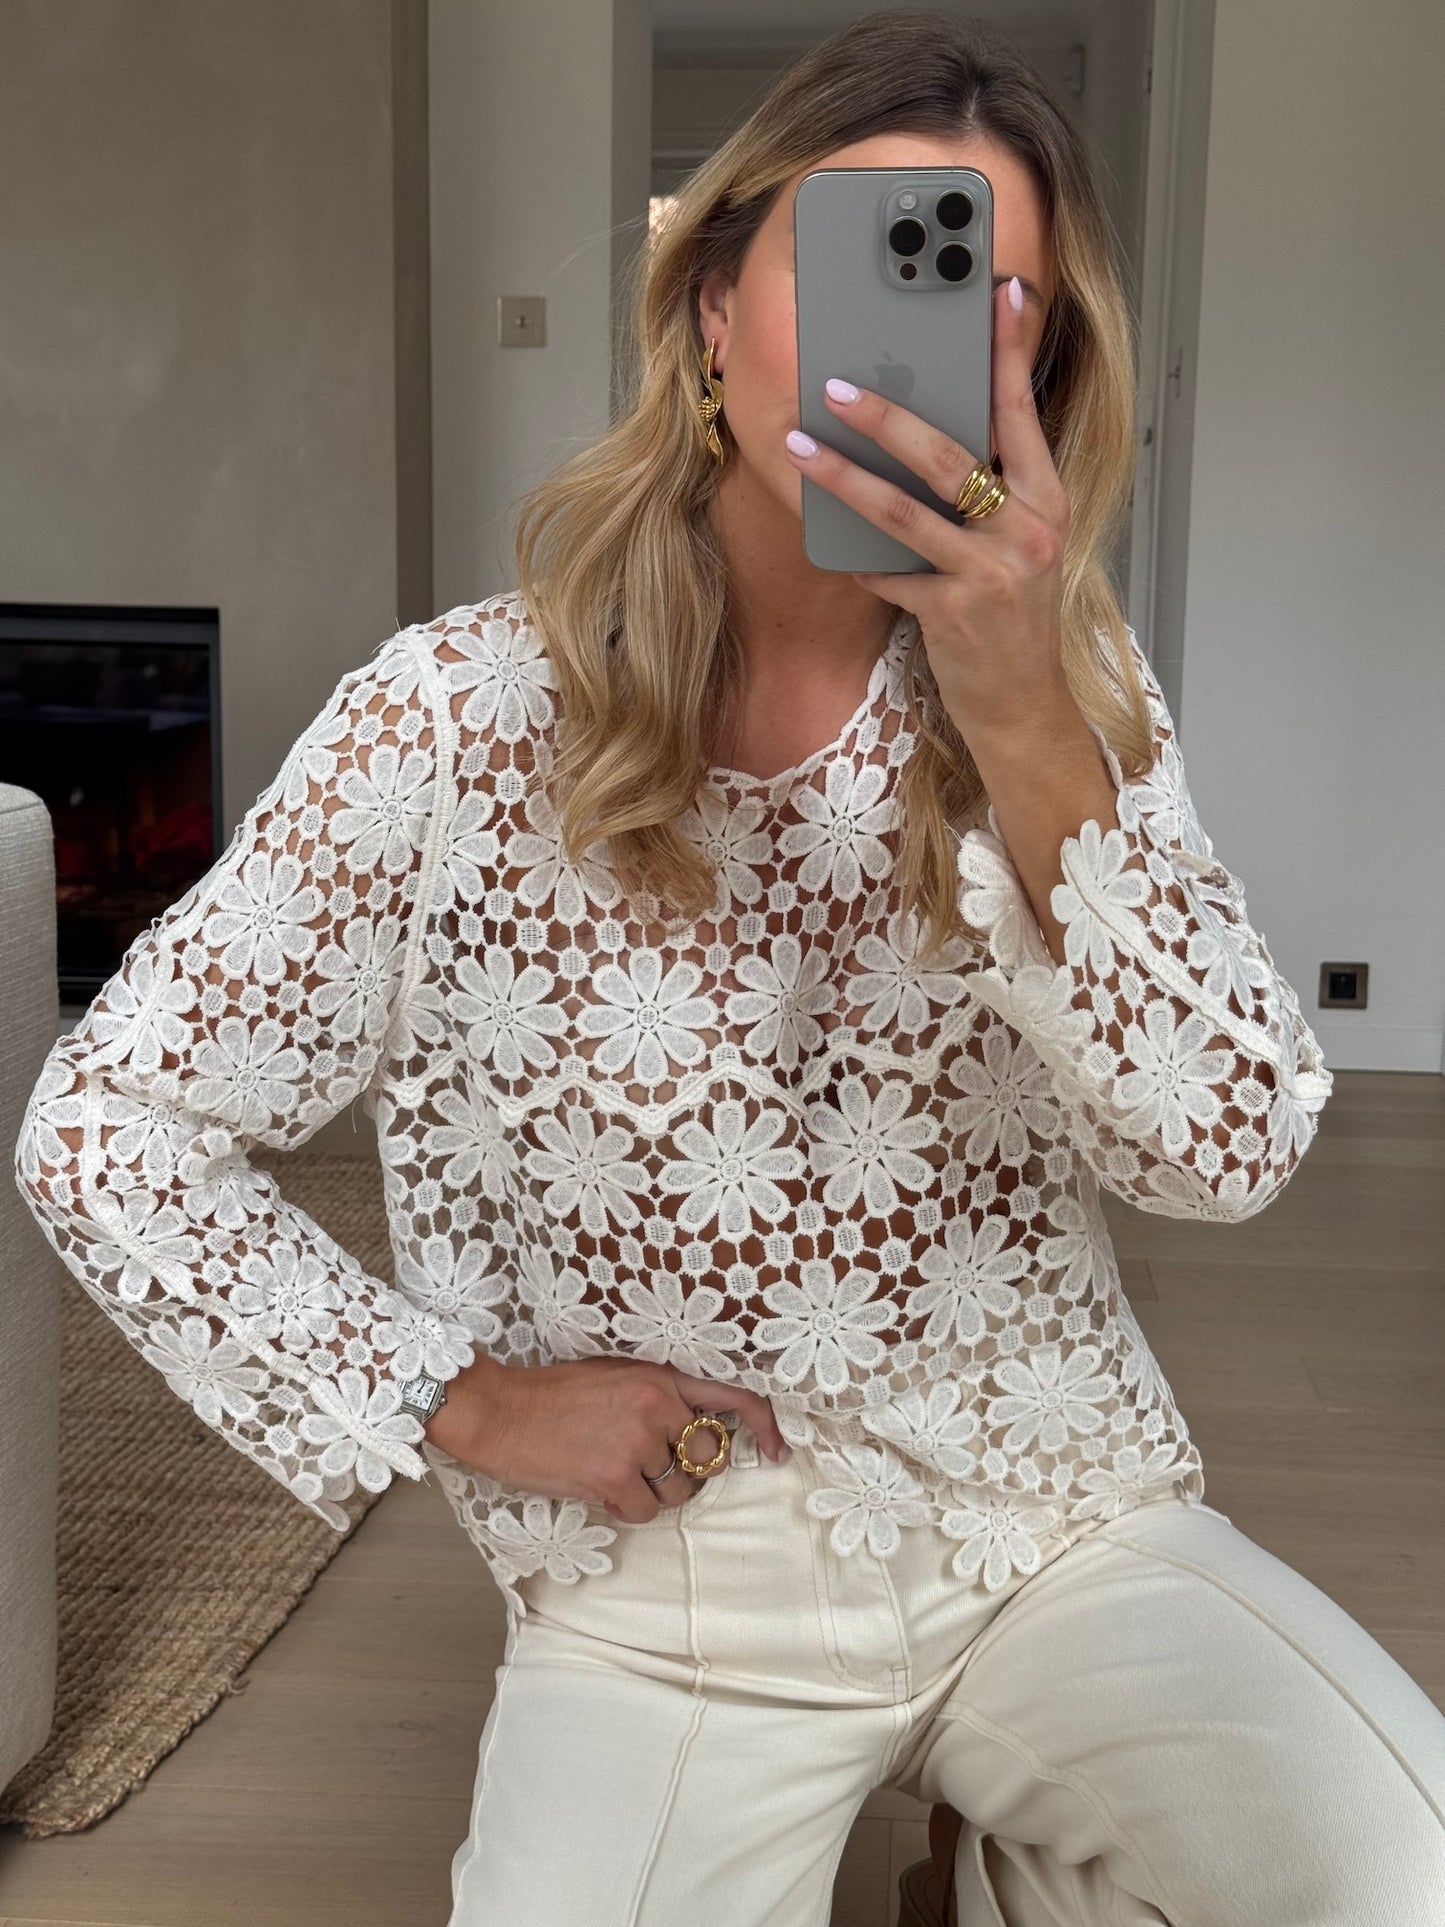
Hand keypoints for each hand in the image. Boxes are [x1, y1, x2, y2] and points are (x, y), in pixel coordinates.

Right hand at [424, 1351, 789, 1525]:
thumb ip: (660, 1396)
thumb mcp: (614, 1376)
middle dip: (683, 1470)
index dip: (766, 1426)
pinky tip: (596, 1485)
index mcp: (662, 1376)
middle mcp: (658, 1406)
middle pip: (706, 1460)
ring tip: (609, 1467)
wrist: (499, 1411)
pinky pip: (646, 1511)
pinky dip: (624, 1507)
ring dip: (650, 1492)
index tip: (777, 1451)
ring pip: (676, 1491)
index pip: (734, 1399)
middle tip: (645, 1465)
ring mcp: (638, 1442)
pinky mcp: (614, 1477)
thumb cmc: (552, 1395)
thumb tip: (696, 1430)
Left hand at [783, 276, 1074, 744]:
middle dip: (886, 415)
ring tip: (800, 446)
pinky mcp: (955, 615)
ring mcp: (992, 574)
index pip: (1022, 413)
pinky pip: (890, 574)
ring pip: (904, 511)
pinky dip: (859, 559)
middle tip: (835, 385)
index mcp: (1047, 503)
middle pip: (948, 456)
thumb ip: (990, 494)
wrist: (1024, 705)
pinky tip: (830, 544)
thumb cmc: (1013, 619)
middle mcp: (1028, 532)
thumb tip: (930, 435)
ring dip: (844, 476)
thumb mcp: (1020, 547)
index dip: (1008, 352)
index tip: (999, 294)